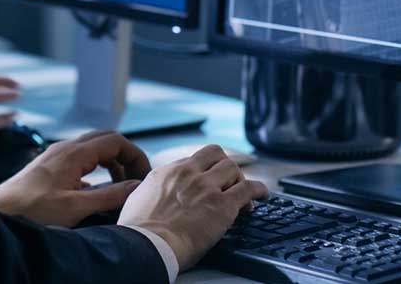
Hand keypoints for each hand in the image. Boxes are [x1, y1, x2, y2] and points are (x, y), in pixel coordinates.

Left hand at [0, 129, 150, 226]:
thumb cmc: (33, 210)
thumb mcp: (76, 207)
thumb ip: (109, 195)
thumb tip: (137, 186)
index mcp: (75, 153)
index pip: (116, 141)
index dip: (135, 156)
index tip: (143, 176)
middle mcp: (66, 147)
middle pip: (106, 138)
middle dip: (125, 155)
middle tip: (134, 178)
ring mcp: (57, 153)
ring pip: (94, 146)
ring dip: (111, 161)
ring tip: (119, 185)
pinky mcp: (50, 162)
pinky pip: (81, 156)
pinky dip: (96, 166)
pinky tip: (96, 187)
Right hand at [117, 144, 268, 271]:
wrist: (148, 245)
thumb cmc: (139, 231)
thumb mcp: (138, 198)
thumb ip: (152, 189)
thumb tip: (155, 193)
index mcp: (168, 171)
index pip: (195, 159)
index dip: (205, 169)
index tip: (209, 178)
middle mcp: (189, 173)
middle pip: (216, 156)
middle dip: (224, 168)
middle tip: (228, 182)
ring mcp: (207, 187)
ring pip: (233, 169)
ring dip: (239, 180)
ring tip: (244, 193)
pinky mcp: (223, 206)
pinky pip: (249, 189)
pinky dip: (259, 190)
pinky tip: (263, 195)